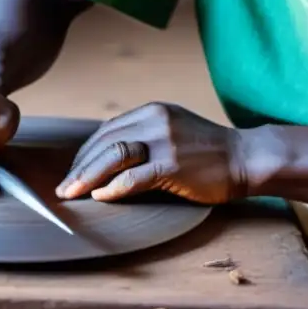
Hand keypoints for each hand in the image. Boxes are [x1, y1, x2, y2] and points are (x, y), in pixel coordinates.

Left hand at [55, 103, 247, 204]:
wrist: (244, 158)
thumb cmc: (208, 151)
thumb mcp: (173, 130)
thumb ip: (144, 136)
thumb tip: (108, 157)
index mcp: (152, 111)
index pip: (107, 131)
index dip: (85, 153)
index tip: (73, 172)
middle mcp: (155, 120)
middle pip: (104, 142)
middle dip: (79, 167)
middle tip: (63, 188)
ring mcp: (164, 141)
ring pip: (113, 157)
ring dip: (87, 177)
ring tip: (72, 194)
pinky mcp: (173, 164)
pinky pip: (134, 177)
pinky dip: (113, 188)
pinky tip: (101, 197)